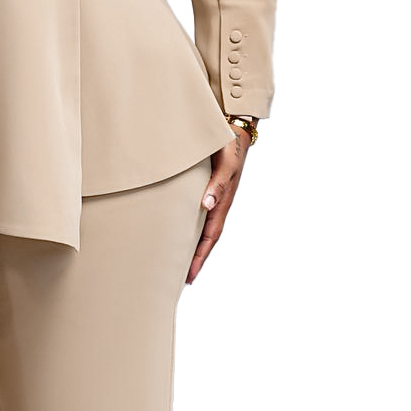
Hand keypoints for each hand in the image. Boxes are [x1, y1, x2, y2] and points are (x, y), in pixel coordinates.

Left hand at [187, 124, 251, 284]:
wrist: (233, 130)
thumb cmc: (229, 147)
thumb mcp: (225, 165)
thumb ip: (216, 184)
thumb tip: (206, 206)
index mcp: (222, 203)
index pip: (209, 238)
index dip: (199, 257)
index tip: (189, 277)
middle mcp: (216, 205)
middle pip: (204, 240)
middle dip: (194, 260)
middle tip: (180, 281)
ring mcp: (211, 199)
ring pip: (200, 229)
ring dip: (190, 247)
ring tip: (176, 264)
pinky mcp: (204, 190)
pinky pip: (195, 216)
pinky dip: (187, 229)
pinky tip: (176, 234)